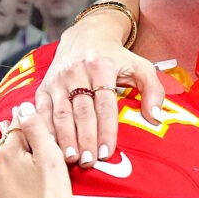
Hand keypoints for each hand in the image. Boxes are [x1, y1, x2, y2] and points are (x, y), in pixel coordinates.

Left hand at [0, 102, 73, 197]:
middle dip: (28, 147)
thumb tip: (24, 106)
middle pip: (12, 146)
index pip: (20, 125)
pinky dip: (18, 184)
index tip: (48, 132)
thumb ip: (37, 129)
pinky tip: (32, 193)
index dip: (37, 126)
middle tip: (49, 156)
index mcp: (5, 152)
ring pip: (8, 166)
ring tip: (42, 176)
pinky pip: (6, 185)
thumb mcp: (51, 159)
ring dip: (22, 166)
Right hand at [35, 0, 168, 165]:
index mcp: (102, 67)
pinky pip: (42, 111)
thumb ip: (153, 91)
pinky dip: (45, 131)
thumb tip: (156, 119)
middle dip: (85, 139)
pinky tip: (50, 148)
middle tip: (89, 162)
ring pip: (60, 113)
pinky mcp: (44, 86)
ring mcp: (58, 80)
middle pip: (81, 111)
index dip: (106, 130)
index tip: (107, 152)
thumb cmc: (117, 57)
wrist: (86, 35)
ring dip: (65, 138)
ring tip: (71, 160)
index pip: (105, 104)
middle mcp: (77, 72)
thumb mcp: (140, 66)